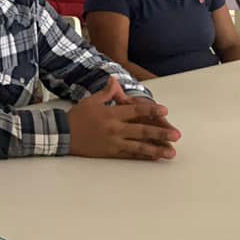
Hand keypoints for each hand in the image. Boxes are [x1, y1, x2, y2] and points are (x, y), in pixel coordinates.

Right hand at [66, 78, 180, 159]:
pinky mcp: (110, 152)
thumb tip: (115, 81)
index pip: (136, 111)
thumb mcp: (91, 101)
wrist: (63, 134)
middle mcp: (115, 129)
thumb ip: (106, 93)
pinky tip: (153, 158)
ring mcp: (114, 142)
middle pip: (142, 131)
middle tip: (176, 135)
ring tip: (170, 153)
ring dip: (156, 149)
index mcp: (112, 114)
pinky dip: (142, 157)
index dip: (151, 111)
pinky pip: (130, 155)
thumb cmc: (77, 117)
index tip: (165, 111)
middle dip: (161, 133)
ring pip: (139, 146)